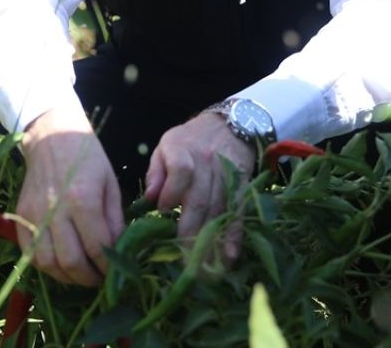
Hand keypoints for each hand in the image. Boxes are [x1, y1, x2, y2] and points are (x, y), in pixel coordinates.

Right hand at [16, 107, 124, 286]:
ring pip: (48, 263)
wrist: (52, 137)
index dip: (108, 266)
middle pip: (71, 261)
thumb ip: (114, 220)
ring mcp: (35, 214)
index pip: (98, 247)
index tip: (116, 272)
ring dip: (66, 277)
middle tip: (99, 279)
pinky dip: (45, 266)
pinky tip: (60, 264)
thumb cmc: (87, 157)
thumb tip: (119, 250)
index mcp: (83, 199)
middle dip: (88, 277)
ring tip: (81, 274)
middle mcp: (56, 210)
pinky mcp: (21, 215)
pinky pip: (30, 253)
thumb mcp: (110, 184)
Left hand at [144, 112, 254, 262]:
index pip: (180, 170)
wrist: (228, 126)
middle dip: (189, 229)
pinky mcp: (242, 186)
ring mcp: (227, 175)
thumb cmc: (189, 141)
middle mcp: (207, 162)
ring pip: (218, 209)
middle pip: (200, 198)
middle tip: (180, 256)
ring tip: (201, 265)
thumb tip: (149, 199)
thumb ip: (156, 172)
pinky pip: (237, 212)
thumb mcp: (165, 146)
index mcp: (183, 149)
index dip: (171, 193)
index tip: (161, 213)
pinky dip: (233, 235)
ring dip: (210, 239)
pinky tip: (228, 256)